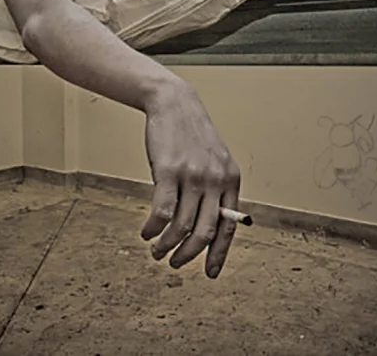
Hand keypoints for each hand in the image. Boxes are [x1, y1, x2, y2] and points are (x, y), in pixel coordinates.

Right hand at [140, 81, 240, 278]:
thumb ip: (215, 191)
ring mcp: (193, 176)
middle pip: (205, 232)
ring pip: (181, 226)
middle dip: (189, 255)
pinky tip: (146, 233)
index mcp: (230, 181)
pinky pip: (162, 211)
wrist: (175, 104)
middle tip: (175, 263)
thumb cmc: (192, 136)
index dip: (219, 253)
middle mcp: (215, 181)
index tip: (210, 272)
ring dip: (166, 245)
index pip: (229, 226)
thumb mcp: (215, 162)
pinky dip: (152, 228)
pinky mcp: (169, 171)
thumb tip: (208, 226)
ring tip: (157, 252)